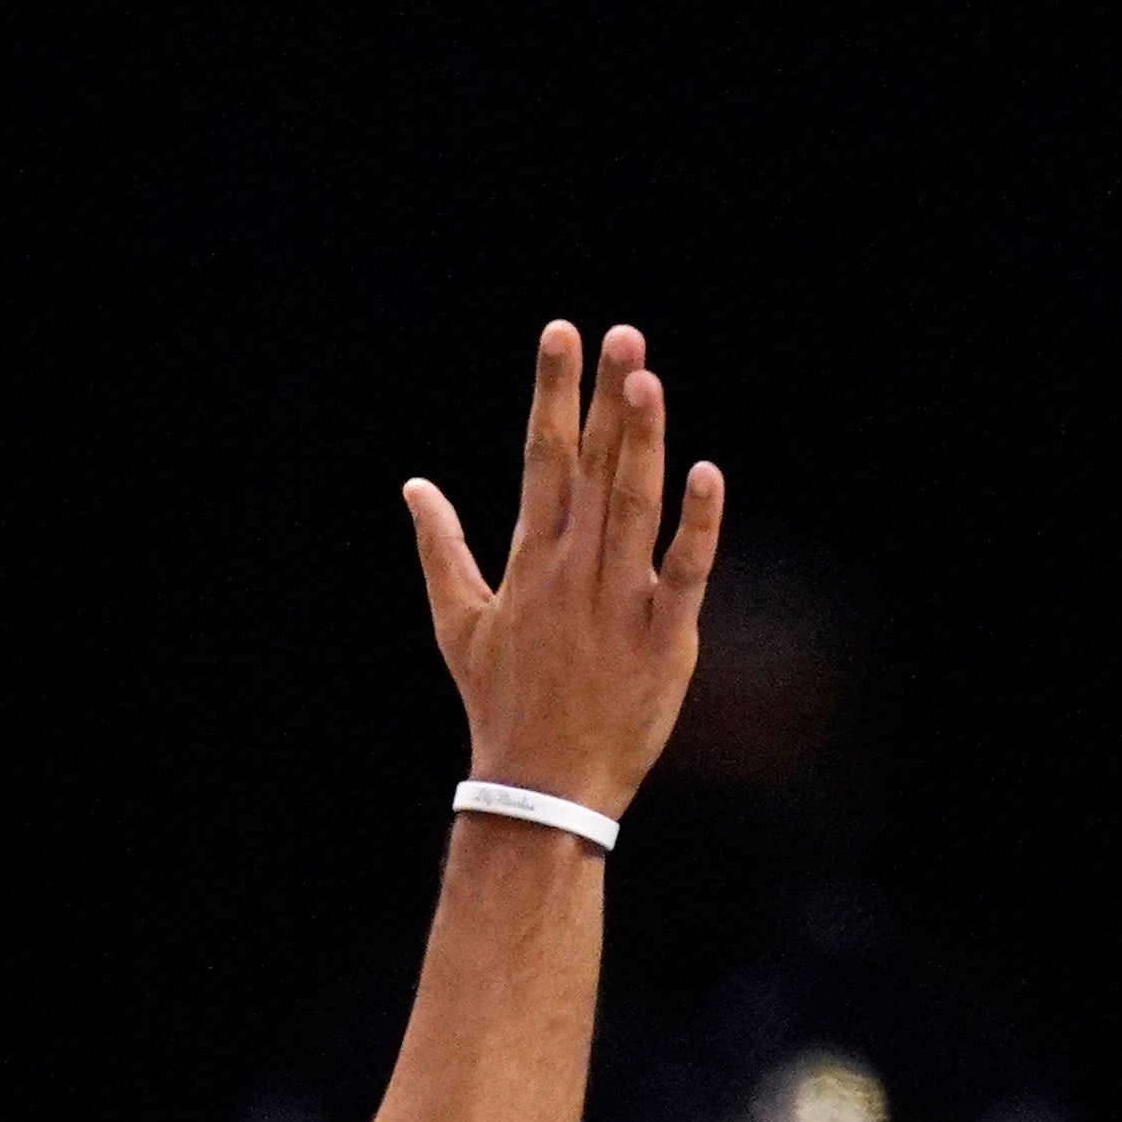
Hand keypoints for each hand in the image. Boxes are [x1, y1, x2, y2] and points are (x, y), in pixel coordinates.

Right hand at [409, 320, 725, 816]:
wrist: (541, 789)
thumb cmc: (501, 704)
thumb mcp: (458, 623)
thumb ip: (440, 548)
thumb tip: (413, 487)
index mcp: (530, 561)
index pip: (542, 457)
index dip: (552, 392)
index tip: (561, 332)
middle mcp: (574, 572)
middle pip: (591, 469)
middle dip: (603, 398)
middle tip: (621, 332)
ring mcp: (620, 605)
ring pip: (634, 509)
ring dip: (641, 443)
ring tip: (647, 380)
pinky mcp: (665, 642)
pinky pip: (685, 575)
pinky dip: (697, 527)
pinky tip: (707, 475)